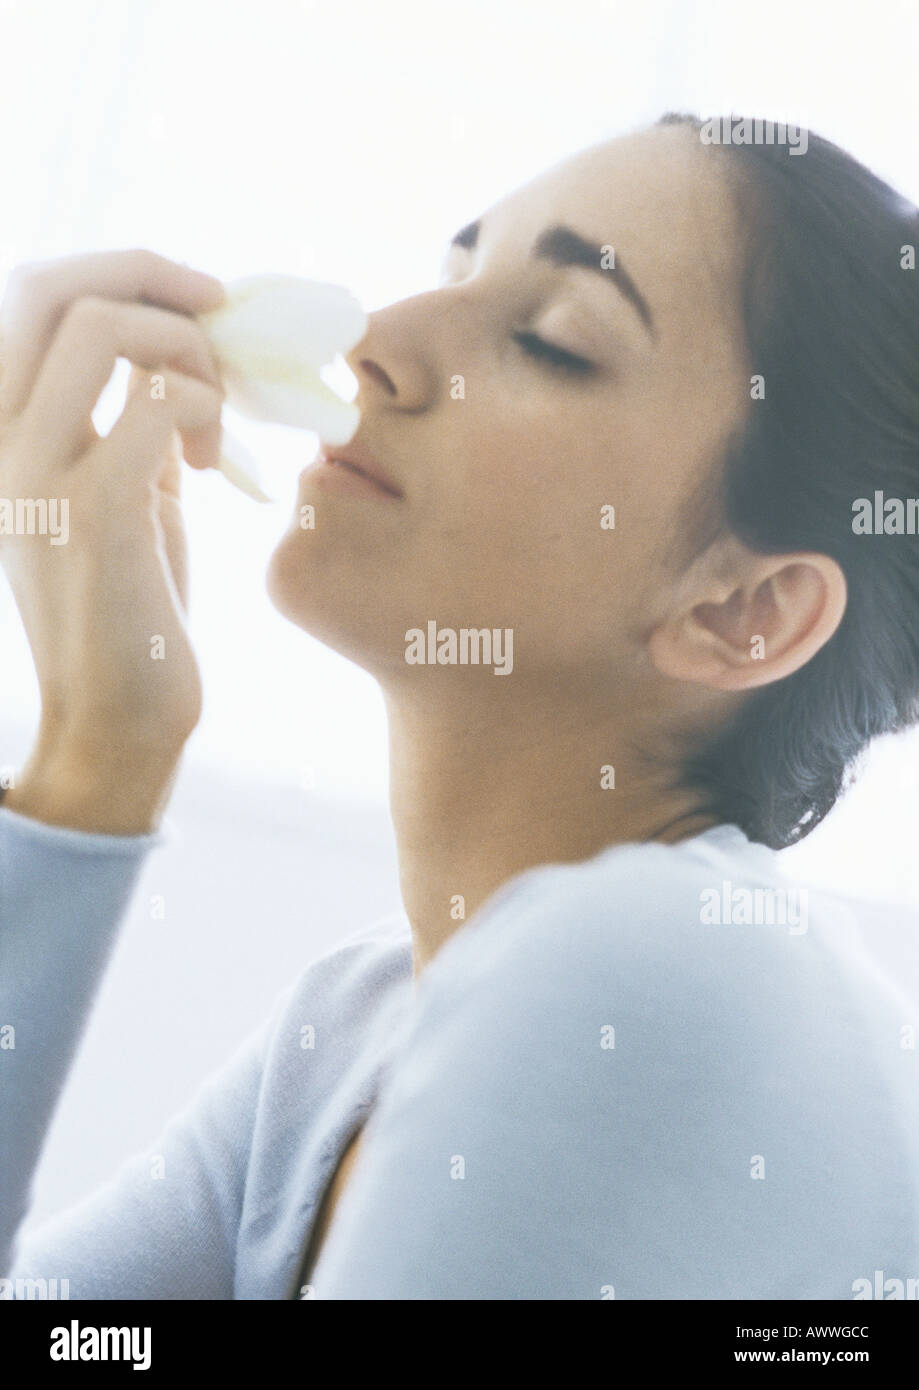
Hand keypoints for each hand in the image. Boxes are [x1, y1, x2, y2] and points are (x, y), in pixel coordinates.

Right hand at [0, 249, 226, 829]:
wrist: (118, 721)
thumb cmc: (132, 612)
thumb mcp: (127, 497)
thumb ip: (131, 424)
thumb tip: (171, 358)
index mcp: (5, 431)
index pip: (33, 294)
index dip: (121, 272)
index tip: (199, 303)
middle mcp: (2, 441)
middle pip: (52, 286)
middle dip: (152, 273)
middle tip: (221, 310)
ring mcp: (37, 475)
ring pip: (102, 327)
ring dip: (186, 347)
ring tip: (215, 412)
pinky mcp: (94, 513)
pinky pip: (155, 404)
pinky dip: (204, 409)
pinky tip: (215, 463)